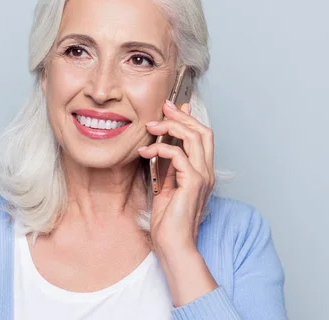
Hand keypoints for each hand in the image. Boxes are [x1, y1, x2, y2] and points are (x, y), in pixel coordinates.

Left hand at [137, 99, 217, 305]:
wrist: (173, 244)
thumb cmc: (168, 221)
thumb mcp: (164, 186)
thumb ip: (165, 166)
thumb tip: (159, 146)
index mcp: (201, 171)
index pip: (202, 136)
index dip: (188, 118)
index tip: (169, 108)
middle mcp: (206, 172)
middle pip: (202, 131)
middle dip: (182, 116)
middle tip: (162, 108)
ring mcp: (202, 177)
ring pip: (194, 138)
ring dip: (171, 128)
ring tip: (150, 128)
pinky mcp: (193, 184)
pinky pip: (180, 156)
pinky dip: (161, 150)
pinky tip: (145, 153)